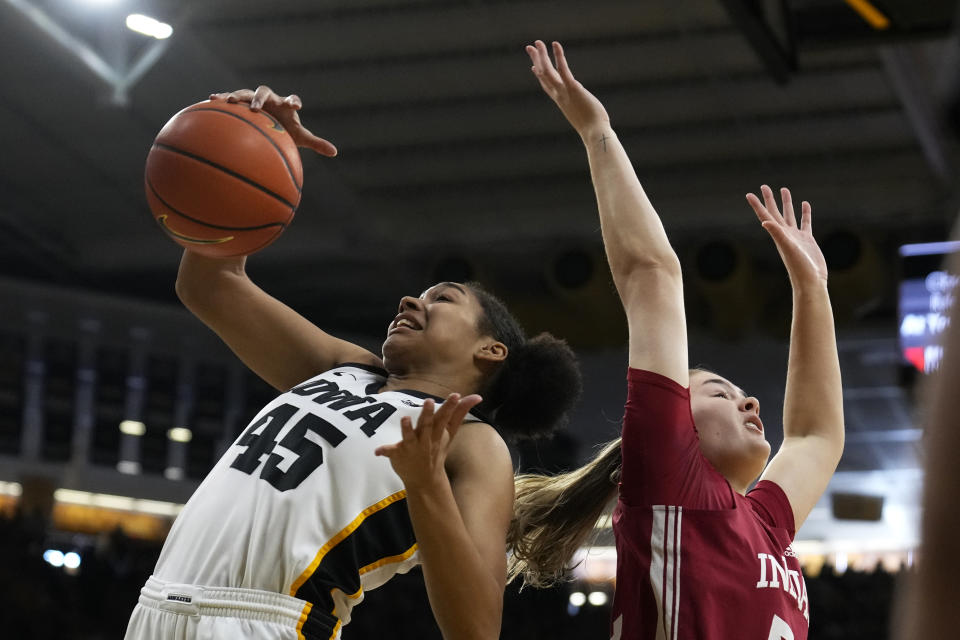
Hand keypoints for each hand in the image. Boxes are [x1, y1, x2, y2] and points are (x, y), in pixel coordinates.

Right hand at [210, 85, 337, 156]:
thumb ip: (316, 143)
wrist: (269, 122)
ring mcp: (254, 99)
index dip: (294, 101)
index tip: (296, 106)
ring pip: (245, 93)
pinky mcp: (241, 102)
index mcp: (285, 105)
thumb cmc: (285, 129)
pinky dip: (221, 97)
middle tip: (255, 107)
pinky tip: (211, 98)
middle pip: (265, 92)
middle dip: (260, 98)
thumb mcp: (300, 137)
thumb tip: (335, 152)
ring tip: (228, 100)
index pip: (292, 99)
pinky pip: (230, 98)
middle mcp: (270, 99)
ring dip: (237, 95)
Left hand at [374, 393, 482, 489]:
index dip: (450, 406)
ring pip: (410, 436)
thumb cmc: (437, 449)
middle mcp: (426, 439)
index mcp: (438, 432)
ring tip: (405, 418)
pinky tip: (378, 451)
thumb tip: (477, 396)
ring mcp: (412, 447)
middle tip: (429, 401)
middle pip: (427, 425)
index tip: (456, 395)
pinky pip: (391, 452)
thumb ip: (460, 413)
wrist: (425, 480)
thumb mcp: (450, 433)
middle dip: (428, 414)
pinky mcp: (398, 455)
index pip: (445, 417)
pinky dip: (385, 451)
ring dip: (407, 428)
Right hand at [525, 40, 609, 137]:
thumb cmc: (594, 130)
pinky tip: (555, 44)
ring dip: (542, 55)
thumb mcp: (585, 119)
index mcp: (562, 102)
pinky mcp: (573, 88)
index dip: (540, 75)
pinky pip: (563, 69)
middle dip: (537, 60)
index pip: (547, 86)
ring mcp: (564, 92)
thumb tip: (590, 116)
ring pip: (548, 71)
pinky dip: (558, 56)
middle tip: (529, 48)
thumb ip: (583, 113)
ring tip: (537, 42)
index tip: (533, 67)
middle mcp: (559, 96)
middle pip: (543, 75)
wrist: (595, 134)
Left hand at [746, 186, 827, 286]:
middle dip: (769, 200)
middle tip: (764, 186)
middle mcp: (785, 234)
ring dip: (786, 203)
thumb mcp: (787, 248)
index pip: (765, 216)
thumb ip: (777, 234)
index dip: (757, 205)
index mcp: (777, 235)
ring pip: (789, 215)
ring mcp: (796, 236)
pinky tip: (805, 204)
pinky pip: (805, 222)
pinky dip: (805, 213)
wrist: (810, 281)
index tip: (749, 194)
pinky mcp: (807, 239)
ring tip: (784, 190)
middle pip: (774, 213)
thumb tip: (764, 222)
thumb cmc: (798, 267)